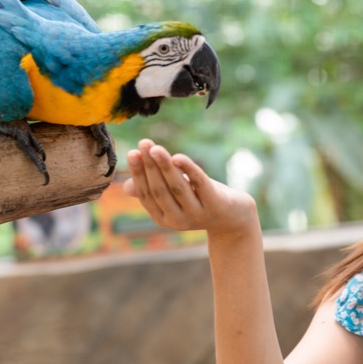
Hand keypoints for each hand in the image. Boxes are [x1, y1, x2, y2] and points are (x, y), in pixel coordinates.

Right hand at [123, 139, 257, 236]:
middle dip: (149, 166)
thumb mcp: (175, 195)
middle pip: (159, 190)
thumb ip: (154, 189)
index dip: (138, 173)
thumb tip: (127, 187)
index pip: (146, 194)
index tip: (132, 152)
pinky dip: (189, 169)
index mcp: (163, 217)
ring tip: (155, 148)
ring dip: (164, 166)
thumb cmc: (200, 200)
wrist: (234, 217)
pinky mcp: (216, 205)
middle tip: (143, 144)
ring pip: (177, 187)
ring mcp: (197, 214)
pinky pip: (200, 184)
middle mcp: (178, 220)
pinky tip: (178, 157)